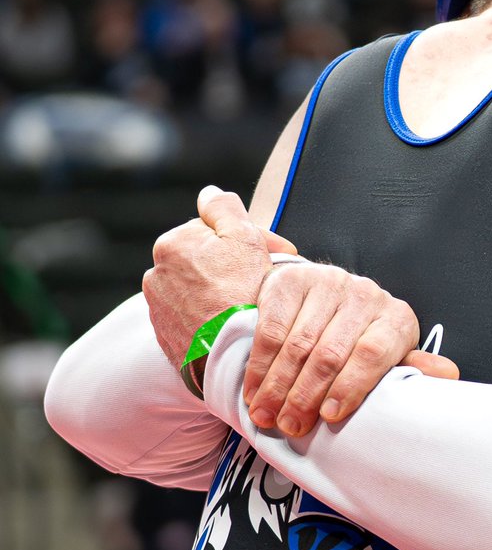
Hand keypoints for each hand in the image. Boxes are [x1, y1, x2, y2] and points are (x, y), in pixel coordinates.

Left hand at [144, 186, 293, 370]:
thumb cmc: (243, 295)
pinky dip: (210, 317)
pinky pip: (192, 318)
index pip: (216, 232)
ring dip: (220, 291)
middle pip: (205, 260)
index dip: (251, 241)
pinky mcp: (166, 338)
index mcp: (172, 244)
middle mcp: (155, 275)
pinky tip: (233, 322)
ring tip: (249, 304)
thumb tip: (209, 192)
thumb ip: (224, 208)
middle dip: (233, 266)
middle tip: (265, 280)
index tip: (278, 255)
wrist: (233, 356)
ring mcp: (159, 309)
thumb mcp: (244, 238)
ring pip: (198, 290)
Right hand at [244, 260, 458, 436]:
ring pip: (298, 343)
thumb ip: (411, 369)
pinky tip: (254, 389)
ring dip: (278, 385)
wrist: (324, 298)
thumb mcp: (389, 356)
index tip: (329, 417)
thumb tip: (449, 375)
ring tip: (266, 415)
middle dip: (306, 395)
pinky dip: (260, 365)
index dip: (351, 387)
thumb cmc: (360, 340)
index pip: (375, 353)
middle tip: (290, 426)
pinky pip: (272, 328)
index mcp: (396, 319)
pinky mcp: (293, 280)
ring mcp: (328, 283)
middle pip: (331, 352)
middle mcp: (366, 296)